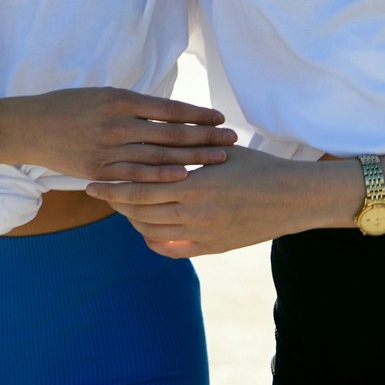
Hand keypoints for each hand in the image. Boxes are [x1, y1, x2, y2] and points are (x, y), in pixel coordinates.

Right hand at [7, 89, 234, 183]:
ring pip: (159, 154)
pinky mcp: (100, 169)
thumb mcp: (102, 96)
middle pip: (171, 132)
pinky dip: (162, 175)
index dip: (198, 114)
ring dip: (192, 157)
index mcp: (120, 100)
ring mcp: (109, 148)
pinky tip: (183, 176)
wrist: (30, 126)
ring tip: (218, 159)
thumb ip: (133, 106)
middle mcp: (118, 123)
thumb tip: (168, 114)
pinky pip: (137, 174)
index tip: (220, 118)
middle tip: (232, 139)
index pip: (169, 108)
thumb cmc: (68, 106)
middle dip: (205, 136)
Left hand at [86, 147, 356, 257]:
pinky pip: (172, 249)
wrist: (293, 199)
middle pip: (139, 212)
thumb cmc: (258, 167)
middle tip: (100, 191)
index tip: (91, 181)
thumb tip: (152, 135)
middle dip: (116, 202)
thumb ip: (185, 148)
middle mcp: (194, 214)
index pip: (139, 189)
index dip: (112, 187)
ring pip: (151, 231)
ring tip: (122, 205)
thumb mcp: (220, 151)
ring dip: (133, 219)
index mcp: (193, 185)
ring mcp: (202, 235)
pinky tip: (147, 228)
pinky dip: (154, 239)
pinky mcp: (212, 249)